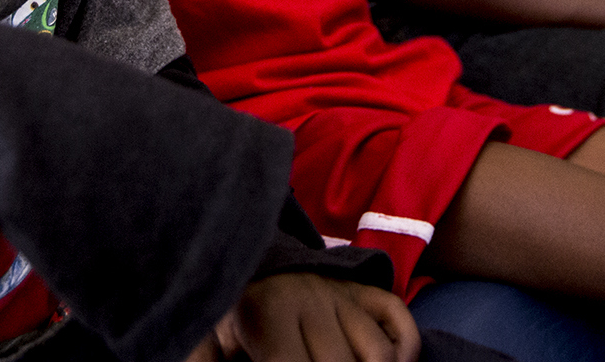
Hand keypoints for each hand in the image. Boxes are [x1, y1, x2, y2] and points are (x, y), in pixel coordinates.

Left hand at [185, 273, 420, 361]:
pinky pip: (400, 323)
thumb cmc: (232, 306)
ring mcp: (343, 295)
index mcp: (269, 309)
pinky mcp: (366, 292)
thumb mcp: (208, 331)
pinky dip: (402, 351)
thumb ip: (202, 357)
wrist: (255, 254)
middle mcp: (312, 298)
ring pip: (377, 353)